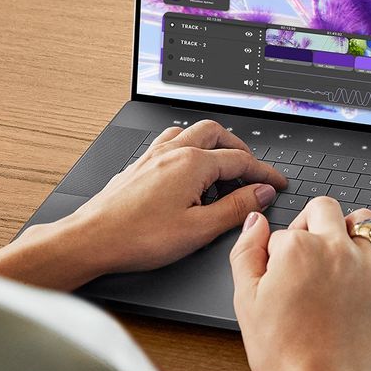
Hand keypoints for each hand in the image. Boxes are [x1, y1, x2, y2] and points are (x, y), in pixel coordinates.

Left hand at [0, 120, 287, 289]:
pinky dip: (187, 146)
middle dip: (240, 148)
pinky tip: (185, 166)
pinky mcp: (139, 164)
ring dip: (212, 142)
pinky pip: (169, 140)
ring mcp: (153, 155)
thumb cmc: (139, 237)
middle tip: (253, 169)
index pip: (241, 160)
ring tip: (222, 163)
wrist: (92, 239)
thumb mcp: (199, 230)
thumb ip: (236, 208)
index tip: (278, 182)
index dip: (265, 172)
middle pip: (217, 134)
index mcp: (192, 164)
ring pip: (191, 131)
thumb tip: (261, 192)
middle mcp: (173, 151)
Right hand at [230, 197, 370, 370]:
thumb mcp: (246, 302)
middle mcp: (336, 250)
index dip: (277, 253)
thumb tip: (254, 222)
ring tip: (343, 239)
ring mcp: (369, 268)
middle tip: (304, 252)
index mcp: (298, 249)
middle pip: (325, 211)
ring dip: (353, 225)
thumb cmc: (284, 354)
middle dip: (311, 223)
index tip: (277, 273)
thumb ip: (246, 253)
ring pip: (366, 222)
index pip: (285, 231)